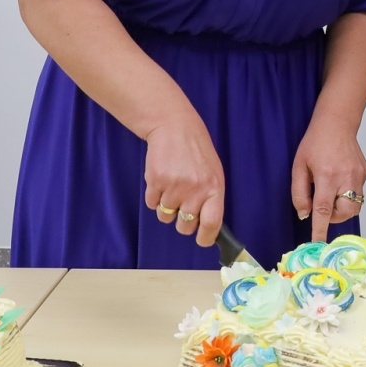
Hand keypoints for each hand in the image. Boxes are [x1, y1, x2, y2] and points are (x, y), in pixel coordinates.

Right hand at [143, 108, 226, 246]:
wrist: (174, 127)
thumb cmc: (196, 152)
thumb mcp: (213, 172)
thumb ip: (211, 198)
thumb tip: (207, 226)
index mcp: (214, 188)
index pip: (212, 224)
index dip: (206, 237)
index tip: (201, 239)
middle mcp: (195, 190)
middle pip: (185, 227)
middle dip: (182, 222)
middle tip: (182, 204)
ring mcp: (174, 187)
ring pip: (165, 217)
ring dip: (166, 207)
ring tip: (172, 185)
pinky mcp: (155, 182)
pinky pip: (151, 204)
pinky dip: (154, 197)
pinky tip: (161, 179)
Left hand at [291, 113, 365, 242]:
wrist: (337, 123)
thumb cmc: (315, 143)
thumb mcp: (299, 166)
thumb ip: (299, 193)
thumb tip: (304, 214)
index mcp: (326, 175)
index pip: (324, 209)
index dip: (321, 228)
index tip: (319, 243)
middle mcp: (346, 177)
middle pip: (344, 212)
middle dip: (334, 217)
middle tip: (324, 207)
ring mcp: (359, 175)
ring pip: (354, 206)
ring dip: (342, 208)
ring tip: (332, 194)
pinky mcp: (365, 173)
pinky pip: (358, 193)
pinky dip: (348, 194)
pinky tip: (340, 179)